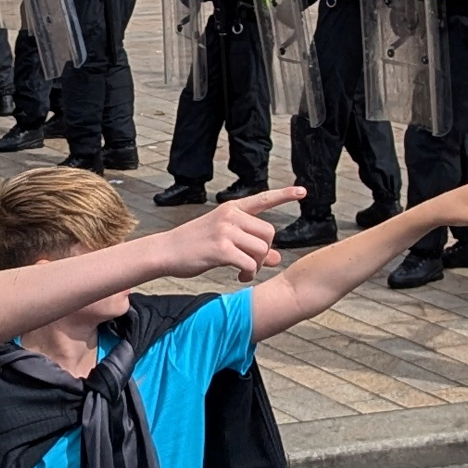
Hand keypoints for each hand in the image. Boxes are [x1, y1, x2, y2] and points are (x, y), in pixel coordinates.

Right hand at [162, 186, 300, 280]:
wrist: (165, 251)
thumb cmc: (194, 246)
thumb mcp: (223, 240)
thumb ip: (251, 246)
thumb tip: (277, 258)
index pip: (263, 199)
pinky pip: (250, 264)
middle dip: (265, 252)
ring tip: (245, 273)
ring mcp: (225, 231)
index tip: (302, 190)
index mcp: (231, 209)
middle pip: (268, 233)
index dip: (284, 195)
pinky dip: (249, 274)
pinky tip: (240, 277)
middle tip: (253, 264)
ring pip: (261, 249)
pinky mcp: (221, 249)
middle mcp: (230, 216)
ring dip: (257, 266)